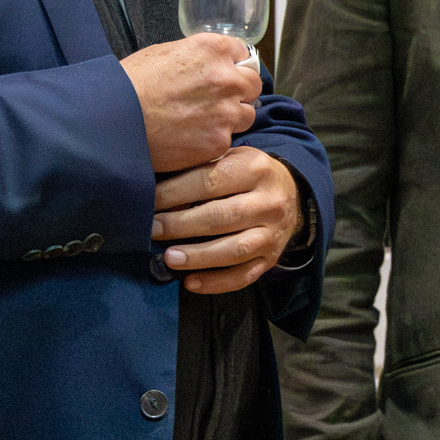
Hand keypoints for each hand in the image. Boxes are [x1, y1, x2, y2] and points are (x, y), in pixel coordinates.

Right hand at [121, 33, 259, 171]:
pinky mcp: (218, 141)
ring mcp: (225, 112)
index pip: (244, 55)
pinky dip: (213, 140)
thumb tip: (211, 65)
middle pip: (252, 85)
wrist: (113, 119)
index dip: (234, 66)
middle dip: (238, 92)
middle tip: (216, 101)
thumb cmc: (130, 84)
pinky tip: (191, 138)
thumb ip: (198, 58)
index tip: (227, 75)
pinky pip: (228, 140)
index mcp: (213, 50)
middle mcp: (226, 79)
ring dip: (230, 118)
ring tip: (201, 121)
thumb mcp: (164, 53)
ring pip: (245, 115)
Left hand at [152, 147, 300, 294]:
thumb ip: (202, 166)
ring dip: (198, 256)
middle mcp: (269, 202)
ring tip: (170, 258)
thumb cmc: (248, 174)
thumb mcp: (232, 156)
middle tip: (152, 230)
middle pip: (221, 217)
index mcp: (256, 169)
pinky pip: (244, 275)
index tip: (149, 201)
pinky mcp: (271, 258)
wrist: (290, 193)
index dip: (176, 193)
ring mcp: (273, 233)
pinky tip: (190, 282)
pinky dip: (216, 282)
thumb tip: (158, 184)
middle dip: (181, 225)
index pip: (211, 182)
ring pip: (234, 249)